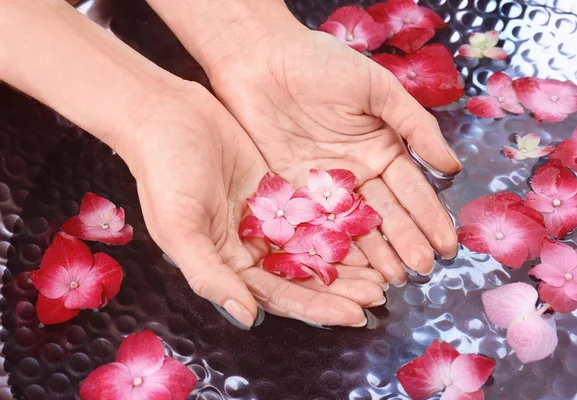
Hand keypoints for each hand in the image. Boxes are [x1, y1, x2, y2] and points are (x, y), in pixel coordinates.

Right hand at [118, 83, 385, 326]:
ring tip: (382, 270)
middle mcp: (248, 247)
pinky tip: (365, 230)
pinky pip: (312, 213)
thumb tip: (248, 318)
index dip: (317, 309)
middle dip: (340, 289)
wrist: (166, 115)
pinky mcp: (277, 191)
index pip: (278, 297)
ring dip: (345, 262)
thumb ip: (211, 275)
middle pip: (302, 278)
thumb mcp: (180, 228)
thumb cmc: (164, 172)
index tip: (356, 314)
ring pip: (312, 248)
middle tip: (380, 294)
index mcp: (226, 264)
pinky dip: (337, 225)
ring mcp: (264, 219)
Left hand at [202, 20, 460, 285]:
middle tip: (422, 270)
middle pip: (386, 214)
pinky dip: (334, 247)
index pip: (411, 190)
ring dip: (375, 253)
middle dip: (406, 242)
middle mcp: (358, 173)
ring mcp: (326, 187)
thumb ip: (414, 125)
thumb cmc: (321, 64)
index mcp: (382, 148)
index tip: (447, 245)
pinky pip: (317, 224)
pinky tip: (350, 269)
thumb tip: (452, 167)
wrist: (261, 60)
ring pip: (354, 226)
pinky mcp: (293, 193)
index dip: (429, 217)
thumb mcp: (376, 88)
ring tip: (393, 279)